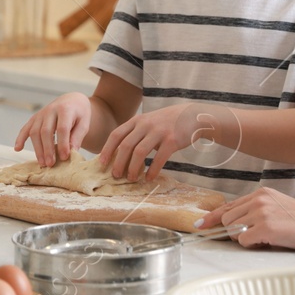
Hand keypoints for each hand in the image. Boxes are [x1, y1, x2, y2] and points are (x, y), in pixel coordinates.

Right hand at [14, 92, 92, 166]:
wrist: (72, 101)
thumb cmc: (80, 114)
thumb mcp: (84, 123)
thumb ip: (78, 136)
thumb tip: (71, 151)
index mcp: (65, 109)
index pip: (62, 128)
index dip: (63, 143)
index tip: (64, 157)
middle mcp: (51, 110)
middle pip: (46, 131)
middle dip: (47, 149)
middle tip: (51, 164)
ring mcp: (41, 114)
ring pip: (35, 132)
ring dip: (37, 149)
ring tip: (43, 163)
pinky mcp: (35, 118)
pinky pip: (25, 128)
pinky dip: (20, 138)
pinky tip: (17, 149)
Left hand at [98, 104, 212, 181]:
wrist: (192, 115)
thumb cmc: (167, 122)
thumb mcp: (148, 121)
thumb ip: (136, 133)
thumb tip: (121, 155)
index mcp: (137, 120)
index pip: (116, 134)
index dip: (107, 149)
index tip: (101, 163)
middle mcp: (145, 124)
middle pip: (125, 145)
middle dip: (118, 163)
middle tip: (115, 175)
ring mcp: (158, 132)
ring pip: (139, 153)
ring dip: (133, 168)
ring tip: (131, 179)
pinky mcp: (172, 140)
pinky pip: (158, 158)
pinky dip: (152, 170)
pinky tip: (149, 178)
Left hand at [200, 187, 294, 250]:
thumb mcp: (276, 207)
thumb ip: (255, 211)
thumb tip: (233, 223)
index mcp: (260, 193)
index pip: (228, 205)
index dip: (212, 216)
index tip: (201, 224)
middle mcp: (258, 200)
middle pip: (227, 219)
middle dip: (235, 231)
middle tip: (255, 236)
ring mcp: (261, 213)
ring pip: (233, 230)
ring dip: (244, 238)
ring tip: (265, 237)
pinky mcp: (265, 227)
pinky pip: (244, 241)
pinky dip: (252, 245)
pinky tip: (269, 241)